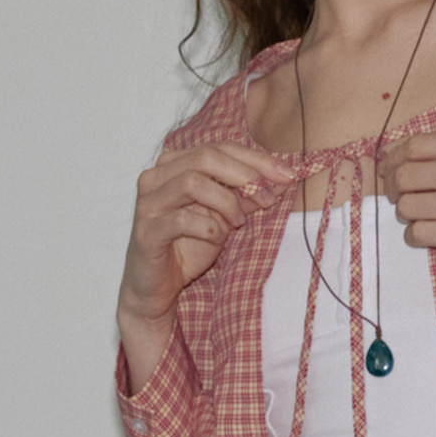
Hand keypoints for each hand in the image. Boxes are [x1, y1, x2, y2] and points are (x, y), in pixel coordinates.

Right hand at [118, 141, 291, 333]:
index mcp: (175, 164)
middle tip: (268, 197)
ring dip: (226, 201)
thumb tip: (280, 182)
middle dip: (245, 175)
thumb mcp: (224, 218)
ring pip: (192, 182)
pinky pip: (181, 220)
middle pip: (206, 156)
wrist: (157, 288)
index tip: (288, 174)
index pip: (219, 148)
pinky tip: (218, 238)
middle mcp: (157, 176)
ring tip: (239, 221)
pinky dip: (208, 228)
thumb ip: (245, 197)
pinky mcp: (147, 231)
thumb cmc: (187, 248)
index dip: (256, 159)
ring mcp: (149, 202)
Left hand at [381, 127, 435, 288]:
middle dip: (393, 187)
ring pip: (408, 206)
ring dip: (406, 212)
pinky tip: (427, 234)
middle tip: (396, 195)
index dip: (393, 159)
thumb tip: (424, 161)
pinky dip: (417, 235)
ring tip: (418, 215)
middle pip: (403, 176)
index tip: (391, 169)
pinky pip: (421, 234)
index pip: (413, 146)